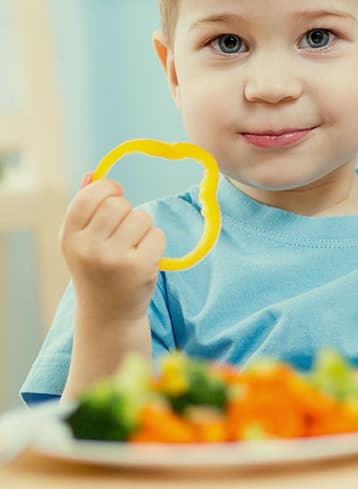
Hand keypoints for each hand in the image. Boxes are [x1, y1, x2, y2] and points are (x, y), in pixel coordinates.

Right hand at [59, 174, 165, 323]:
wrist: (108, 314)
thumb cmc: (96, 270)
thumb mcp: (81, 241)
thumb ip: (84, 207)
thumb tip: (92, 174)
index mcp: (70, 237)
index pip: (88, 196)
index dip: (106, 188)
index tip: (115, 193)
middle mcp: (88, 248)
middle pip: (118, 204)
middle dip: (126, 210)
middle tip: (124, 230)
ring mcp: (114, 259)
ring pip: (141, 217)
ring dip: (143, 227)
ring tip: (132, 247)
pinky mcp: (139, 268)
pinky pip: (157, 235)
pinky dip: (155, 243)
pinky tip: (143, 259)